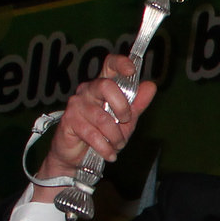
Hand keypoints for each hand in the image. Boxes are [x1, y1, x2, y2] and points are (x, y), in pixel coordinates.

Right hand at [32, 54, 155, 186]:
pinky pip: (93, 135)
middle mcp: (87, 91)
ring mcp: (76, 105)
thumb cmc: (102, 134)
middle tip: (126, 122)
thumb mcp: (126, 120)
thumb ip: (137, 104)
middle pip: (106, 86)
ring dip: (116, 136)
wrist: (78, 157)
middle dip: (122, 108)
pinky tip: (109, 153)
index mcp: (102, 86)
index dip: (121, 63)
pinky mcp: (69, 121)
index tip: (131, 71)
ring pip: (102, 118)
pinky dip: (106, 148)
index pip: (109, 65)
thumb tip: (151, 86)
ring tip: (116, 144)